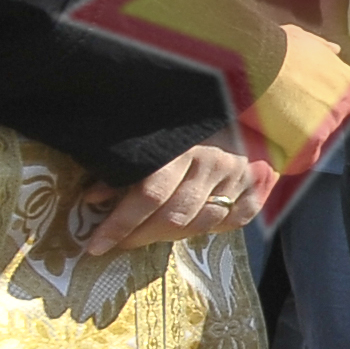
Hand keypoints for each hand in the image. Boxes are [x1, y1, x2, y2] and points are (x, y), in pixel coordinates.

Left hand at [81, 142, 268, 255]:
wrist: (237, 103)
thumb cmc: (182, 125)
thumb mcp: (150, 139)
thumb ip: (125, 169)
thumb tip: (94, 198)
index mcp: (183, 149)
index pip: (150, 195)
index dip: (121, 224)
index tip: (96, 246)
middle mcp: (213, 164)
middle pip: (175, 216)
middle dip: (139, 236)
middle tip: (118, 244)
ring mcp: (238, 176)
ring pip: (201, 224)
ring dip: (168, 237)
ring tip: (146, 236)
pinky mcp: (255, 186)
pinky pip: (234, 221)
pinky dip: (211, 230)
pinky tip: (190, 228)